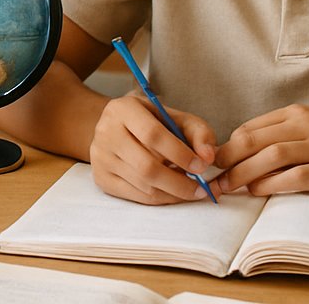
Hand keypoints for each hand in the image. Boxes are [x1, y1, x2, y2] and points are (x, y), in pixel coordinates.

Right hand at [89, 93, 216, 204]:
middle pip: (147, 166)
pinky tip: (173, 192)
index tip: (201, 166)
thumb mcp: (176, 117)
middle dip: (180, 182)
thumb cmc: (153, 122)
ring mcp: (100, 156)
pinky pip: (137, 197)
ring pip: (143, 185)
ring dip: (173, 192)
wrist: (117, 129)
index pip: (152, 135)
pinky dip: (162, 199)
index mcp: (123, 109)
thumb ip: (199, 132)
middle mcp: (106, 132)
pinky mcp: (101, 177)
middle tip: (202, 188)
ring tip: (190, 188)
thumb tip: (208, 157)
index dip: (180, 154)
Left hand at [214, 104, 308, 197]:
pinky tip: (260, 192)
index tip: (213, 166)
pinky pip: (298, 176)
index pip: (250, 128)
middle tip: (211, 179)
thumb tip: (249, 155)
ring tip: (228, 188)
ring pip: (270, 155)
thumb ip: (288, 136)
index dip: (226, 147)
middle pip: (253, 139)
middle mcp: (307, 125)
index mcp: (299, 114)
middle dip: (227, 160)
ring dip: (243, 173)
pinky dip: (274, 184)